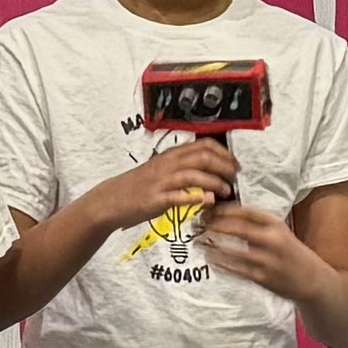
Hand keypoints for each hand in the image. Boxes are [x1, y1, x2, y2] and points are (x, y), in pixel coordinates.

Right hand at [85, 138, 235, 243]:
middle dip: (225, 166)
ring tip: (227, 191)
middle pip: (203, 157)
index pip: (204, 145)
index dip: (224, 153)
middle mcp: (168, 164)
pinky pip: (179, 196)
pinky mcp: (156, 199)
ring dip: (215, 182)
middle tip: (235, 177)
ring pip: (194, 175)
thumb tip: (210, 168)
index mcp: (171, 155)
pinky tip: (209, 201)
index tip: (236, 164)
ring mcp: (162, 181)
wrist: (112, 200)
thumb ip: (184, 166)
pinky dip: (196, 198)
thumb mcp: (162, 169)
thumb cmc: (139, 185)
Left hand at [197, 200, 312, 298]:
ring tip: (198, 243)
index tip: (206, 210)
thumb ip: (256, 224)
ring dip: (212, 247)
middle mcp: (272, 240)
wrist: (312, 279)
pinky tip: (211, 260)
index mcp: (275, 224)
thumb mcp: (279, 231)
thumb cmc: (290, 252)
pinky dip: (221, 264)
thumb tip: (223, 214)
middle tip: (198, 226)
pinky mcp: (263, 278)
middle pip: (236, 228)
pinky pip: (236, 270)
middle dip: (213, 226)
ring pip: (233, 251)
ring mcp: (268, 260)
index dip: (222, 210)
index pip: (244, 212)